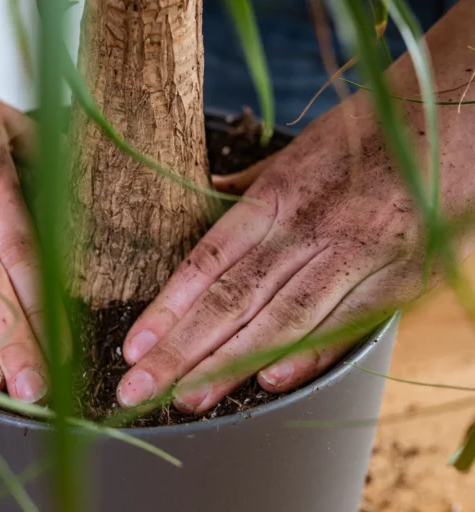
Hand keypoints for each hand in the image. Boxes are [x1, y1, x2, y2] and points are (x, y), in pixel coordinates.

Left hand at [115, 99, 458, 412]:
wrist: (458, 111)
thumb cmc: (372, 129)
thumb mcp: (301, 147)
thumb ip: (254, 183)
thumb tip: (209, 194)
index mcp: (281, 194)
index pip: (209, 262)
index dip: (168, 308)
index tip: (134, 346)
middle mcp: (315, 228)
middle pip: (235, 301)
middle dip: (183, 353)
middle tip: (137, 391)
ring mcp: (362, 256)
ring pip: (284, 323)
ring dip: (230, 367)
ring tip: (186, 401)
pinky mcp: (405, 278)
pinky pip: (349, 326)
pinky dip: (309, 357)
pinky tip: (268, 384)